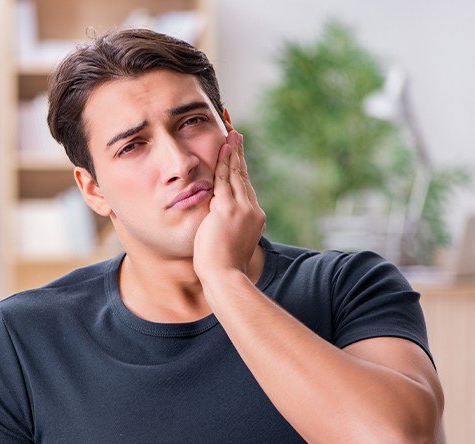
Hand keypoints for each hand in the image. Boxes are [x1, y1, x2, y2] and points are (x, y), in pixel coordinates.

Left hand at [193, 127, 265, 282]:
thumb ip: (229, 229)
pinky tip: (224, 147)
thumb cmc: (223, 268)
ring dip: (233, 153)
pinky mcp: (228, 208)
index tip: (238, 157)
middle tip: (236, 135)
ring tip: (231, 134)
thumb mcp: (230, 244)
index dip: (241, 171)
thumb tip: (221, 226)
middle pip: (244, 177)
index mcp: (254, 219)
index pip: (246, 189)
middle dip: (239, 155)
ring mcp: (242, 209)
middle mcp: (252, 210)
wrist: (225, 277)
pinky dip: (225, 161)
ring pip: (236, 174)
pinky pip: (225, 179)